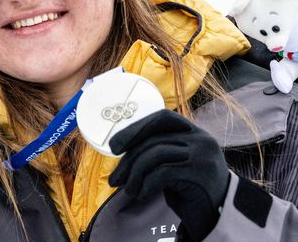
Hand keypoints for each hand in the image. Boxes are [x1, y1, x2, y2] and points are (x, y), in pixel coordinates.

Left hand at [108, 109, 229, 241]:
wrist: (220, 216)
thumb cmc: (191, 190)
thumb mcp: (175, 164)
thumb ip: (158, 151)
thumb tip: (120, 148)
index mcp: (195, 132)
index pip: (162, 118)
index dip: (136, 128)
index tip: (115, 146)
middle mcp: (202, 139)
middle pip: (154, 139)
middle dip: (129, 160)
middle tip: (114, 179)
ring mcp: (203, 155)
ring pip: (155, 155)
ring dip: (135, 175)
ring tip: (129, 191)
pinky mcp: (200, 174)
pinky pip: (162, 173)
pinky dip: (146, 184)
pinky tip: (142, 195)